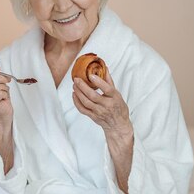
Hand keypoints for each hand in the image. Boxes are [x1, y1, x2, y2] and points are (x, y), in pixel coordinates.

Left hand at [73, 70, 133, 192]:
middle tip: (76, 79)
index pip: (107, 89)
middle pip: (92, 96)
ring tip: (74, 85)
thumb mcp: (117, 94)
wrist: (118, 126)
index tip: (91, 75)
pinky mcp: (93, 117)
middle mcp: (107, 106)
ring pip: (86, 102)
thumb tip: (104, 68)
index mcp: (114, 98)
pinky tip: (74, 94)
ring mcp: (99, 112)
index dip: (99, 82)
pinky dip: (76, 102)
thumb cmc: (118, 108)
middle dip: (82, 87)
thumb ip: (109, 82)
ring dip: (78, 93)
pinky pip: (82, 109)